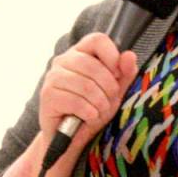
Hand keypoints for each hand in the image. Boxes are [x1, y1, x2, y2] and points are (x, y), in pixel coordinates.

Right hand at [38, 32, 137, 150]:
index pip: (98, 40)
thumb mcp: (114, 91)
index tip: (117, 76)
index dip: (112, 57)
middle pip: (94, 66)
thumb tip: (129, 55)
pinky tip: (89, 117)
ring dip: (100, 104)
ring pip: (86, 86)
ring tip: (99, 111)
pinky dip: (89, 113)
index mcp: (80, 53)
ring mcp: (53, 77)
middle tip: (109, 102)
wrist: (72, 137)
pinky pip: (76, 102)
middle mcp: (63, 60)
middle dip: (109, 89)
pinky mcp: (48, 95)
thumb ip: (125, 72)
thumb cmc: (94, 108)